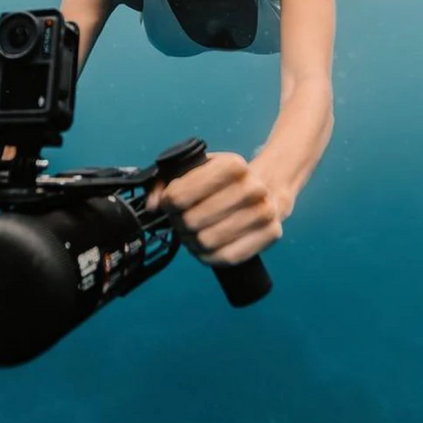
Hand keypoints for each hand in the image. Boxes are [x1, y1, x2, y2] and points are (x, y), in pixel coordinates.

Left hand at [146, 152, 286, 265]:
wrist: (269, 190)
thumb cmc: (225, 182)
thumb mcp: (198, 168)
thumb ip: (167, 180)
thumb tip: (152, 205)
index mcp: (233, 165)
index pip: (181, 195)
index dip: (168, 203)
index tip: (168, 204)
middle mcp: (252, 188)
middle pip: (192, 221)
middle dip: (179, 223)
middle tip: (180, 221)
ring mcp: (264, 212)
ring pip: (207, 241)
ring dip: (191, 241)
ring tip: (191, 234)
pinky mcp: (270, 235)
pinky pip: (226, 257)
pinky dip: (207, 256)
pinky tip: (203, 248)